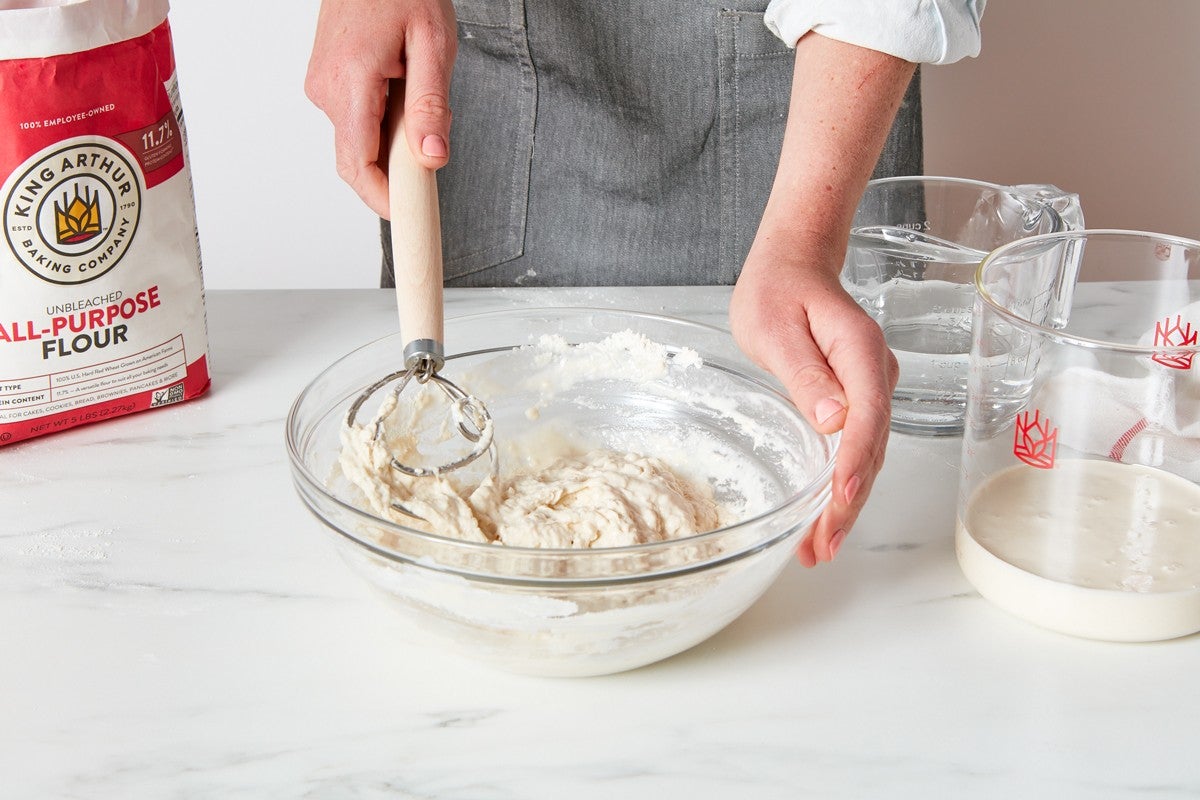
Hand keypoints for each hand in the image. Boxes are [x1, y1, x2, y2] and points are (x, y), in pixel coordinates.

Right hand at [305, 0, 456, 216]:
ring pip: (360, 140)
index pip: (358, 165)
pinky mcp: (327, 83)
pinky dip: (382, 122)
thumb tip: (432, 156)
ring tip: (419, 99)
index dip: (383, 200)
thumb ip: (431, 104)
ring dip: (392, 140)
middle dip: (395, 171)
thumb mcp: (432, 42)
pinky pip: (356, 120)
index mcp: (350, 83)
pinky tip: (403, 92)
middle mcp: (326, 90)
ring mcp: (322, 87)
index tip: (408, 216)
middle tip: (431, 158)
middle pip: (358, 159)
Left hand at [730, 243, 896, 566]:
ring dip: (845, 504)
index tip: (839, 495)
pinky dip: (841, 485)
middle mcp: (875, 374)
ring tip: (819, 549)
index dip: (854, 459)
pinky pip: (855, 449)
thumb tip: (832, 418)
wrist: (793, 265)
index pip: (867, 413)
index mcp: (859, 351)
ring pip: (867, 455)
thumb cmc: (778, 290)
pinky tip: (823, 518)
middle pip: (872, 446)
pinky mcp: (857, 402)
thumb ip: (804, 372)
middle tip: (822, 545)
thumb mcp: (776, 326)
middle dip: (849, 500)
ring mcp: (870, 390)